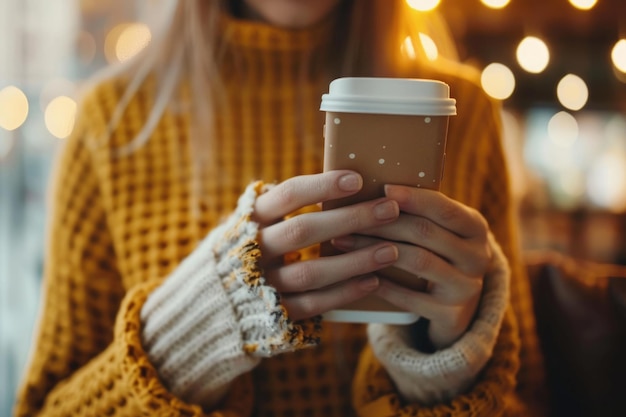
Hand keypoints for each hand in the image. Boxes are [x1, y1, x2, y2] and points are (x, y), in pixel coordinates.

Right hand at [252, 171, 400, 320]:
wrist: (208, 306)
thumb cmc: (248, 251)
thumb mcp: (255, 225)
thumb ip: (285, 208)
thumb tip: (345, 182)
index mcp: (249, 220)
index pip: (287, 195)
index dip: (322, 185)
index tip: (358, 178)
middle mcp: (251, 251)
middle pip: (304, 231)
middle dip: (351, 219)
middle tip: (389, 210)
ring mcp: (261, 285)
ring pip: (311, 272)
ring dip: (355, 261)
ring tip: (391, 250)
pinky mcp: (272, 315)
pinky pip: (313, 304)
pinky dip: (344, 293)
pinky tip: (373, 281)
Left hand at [332, 184, 491, 348]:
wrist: (457, 307)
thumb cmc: (436, 255)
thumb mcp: (440, 232)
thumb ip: (418, 213)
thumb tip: (367, 187)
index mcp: (476, 228)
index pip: (444, 208)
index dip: (414, 198)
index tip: (383, 189)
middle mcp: (478, 257)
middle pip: (425, 233)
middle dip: (383, 223)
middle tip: (348, 217)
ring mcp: (466, 288)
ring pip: (417, 262)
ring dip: (375, 249)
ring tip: (343, 241)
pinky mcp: (451, 315)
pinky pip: (409, 297)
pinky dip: (382, 283)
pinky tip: (357, 273)